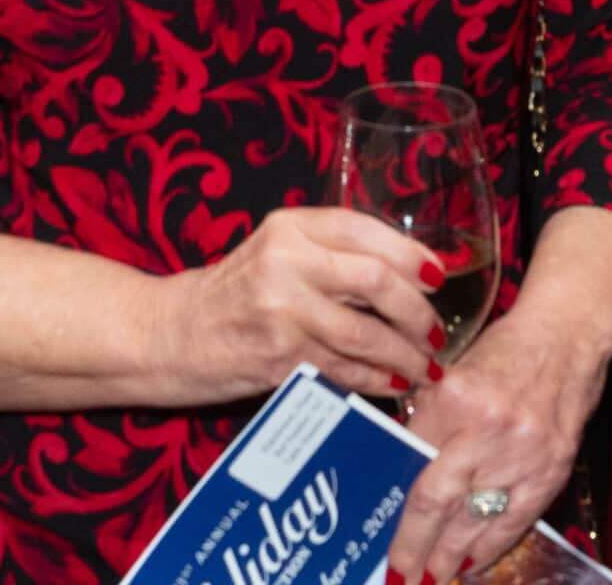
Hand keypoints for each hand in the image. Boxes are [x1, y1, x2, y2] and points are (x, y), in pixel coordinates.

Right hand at [151, 207, 442, 407]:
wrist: (172, 333)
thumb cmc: (234, 291)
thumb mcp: (276, 251)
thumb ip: (331, 252)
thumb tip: (412, 271)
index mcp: (289, 226)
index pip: (365, 229)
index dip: (411, 253)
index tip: (438, 276)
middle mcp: (285, 261)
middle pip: (377, 279)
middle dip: (417, 311)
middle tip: (434, 332)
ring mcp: (281, 312)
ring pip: (367, 335)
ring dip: (406, 356)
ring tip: (426, 367)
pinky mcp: (279, 359)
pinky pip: (345, 372)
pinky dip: (377, 382)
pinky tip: (393, 385)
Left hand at [382, 306, 601, 584]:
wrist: (566, 335)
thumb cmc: (505, 350)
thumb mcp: (453, 373)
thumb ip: (429, 418)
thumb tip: (405, 467)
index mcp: (453, 398)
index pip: (414, 464)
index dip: (399, 509)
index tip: (385, 537)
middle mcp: (486, 429)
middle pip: (438, 501)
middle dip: (417, 546)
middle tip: (401, 575)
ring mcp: (522, 453)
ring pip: (476, 518)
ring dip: (451, 554)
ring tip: (432, 576)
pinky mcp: (551, 468)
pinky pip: (515, 518)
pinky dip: (491, 545)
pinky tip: (471, 563)